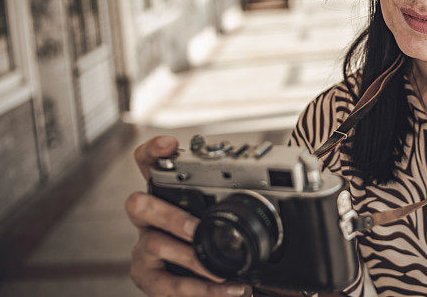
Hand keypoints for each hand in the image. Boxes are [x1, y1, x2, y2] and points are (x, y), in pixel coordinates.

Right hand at [126, 136, 253, 296]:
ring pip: (153, 245)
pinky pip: (170, 285)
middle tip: (195, 227)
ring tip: (219, 270)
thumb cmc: (210, 235)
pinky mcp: (148, 277)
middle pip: (138, 204)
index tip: (170, 145)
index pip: (148, 163)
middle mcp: (149, 217)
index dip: (154, 151)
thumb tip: (287, 179)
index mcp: (166, 193)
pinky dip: (203, 290)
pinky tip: (231, 289)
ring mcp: (144, 246)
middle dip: (168, 215)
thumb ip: (240, 195)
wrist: (203, 279)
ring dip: (189, 258)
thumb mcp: (223, 212)